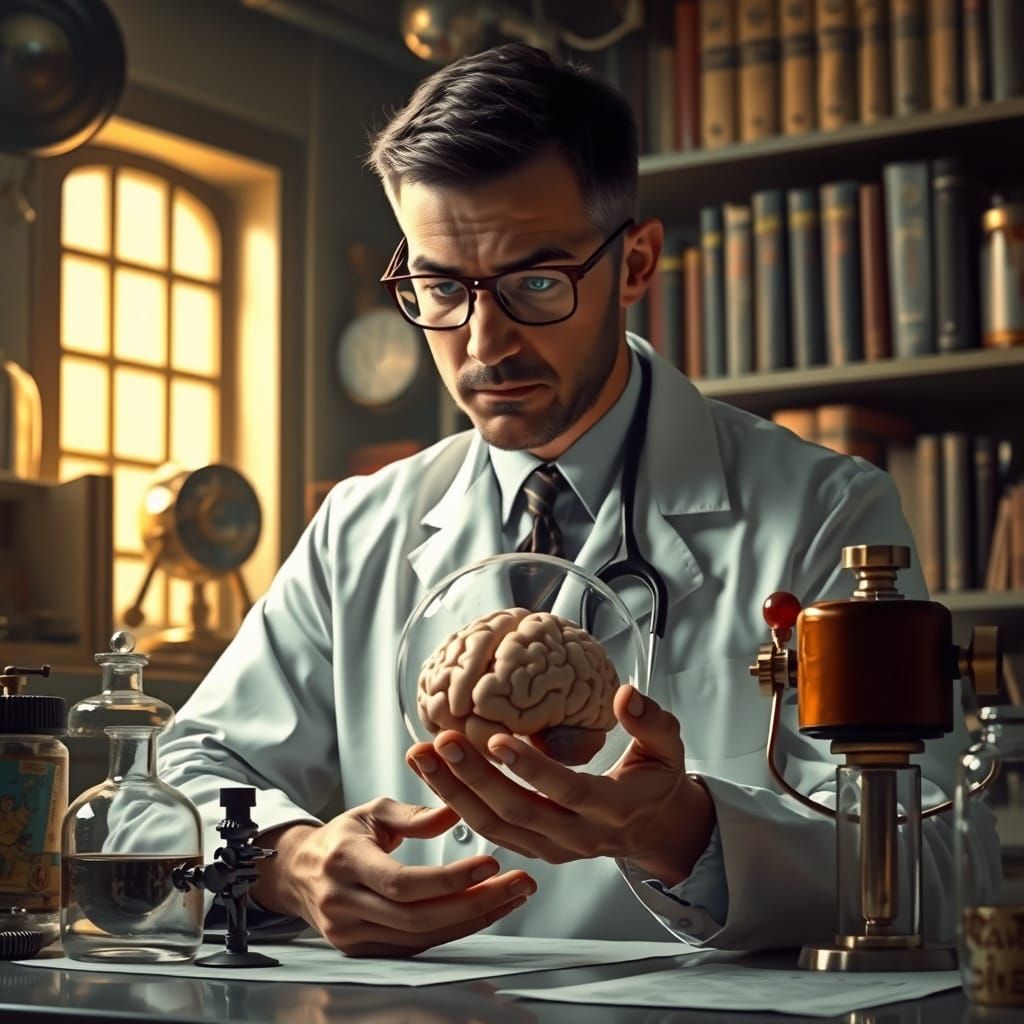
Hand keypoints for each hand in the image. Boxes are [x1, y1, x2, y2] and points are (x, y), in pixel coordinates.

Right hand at [250, 798, 535, 956]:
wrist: (298, 873)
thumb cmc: (341, 836)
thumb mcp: (373, 812)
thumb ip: (415, 814)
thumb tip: (456, 812)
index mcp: (345, 861)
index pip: (402, 882)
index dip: (449, 879)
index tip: (490, 863)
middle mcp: (344, 903)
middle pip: (417, 917)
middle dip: (475, 903)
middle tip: (517, 884)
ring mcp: (350, 933)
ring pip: (420, 938)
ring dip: (472, 920)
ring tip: (511, 897)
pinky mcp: (362, 950)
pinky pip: (415, 947)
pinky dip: (452, 931)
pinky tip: (483, 912)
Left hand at [406, 686, 714, 886]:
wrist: (654, 830)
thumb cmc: (656, 781)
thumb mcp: (668, 747)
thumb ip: (650, 720)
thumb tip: (625, 695)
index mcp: (613, 808)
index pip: (567, 791)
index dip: (531, 768)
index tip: (497, 738)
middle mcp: (579, 836)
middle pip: (518, 812)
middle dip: (476, 778)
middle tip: (443, 742)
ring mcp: (553, 848)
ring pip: (495, 827)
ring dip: (454, 792)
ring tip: (423, 756)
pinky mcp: (535, 850)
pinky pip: (490, 831)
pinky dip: (457, 804)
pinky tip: (434, 774)